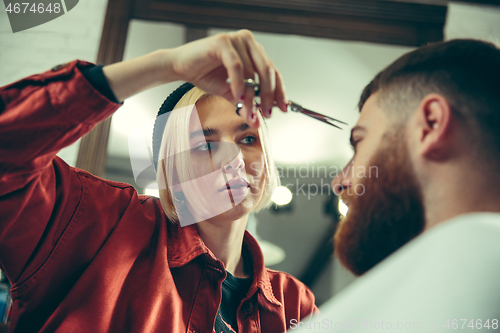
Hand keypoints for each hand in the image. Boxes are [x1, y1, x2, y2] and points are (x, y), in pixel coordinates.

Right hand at [166, 29, 286, 127]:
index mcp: (254, 52)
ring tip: (249, 112)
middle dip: (268, 96)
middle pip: (267, 72)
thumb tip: (258, 121)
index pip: (273, 73)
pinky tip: (238, 98)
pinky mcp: (223, 42)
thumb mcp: (231, 93)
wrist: (179, 66)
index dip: (279, 92)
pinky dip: (239, 84)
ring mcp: (236, 40)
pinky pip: (237, 67)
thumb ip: (246, 104)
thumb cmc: (205, 75)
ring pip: (252, 73)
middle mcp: (249, 42)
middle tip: (266, 114)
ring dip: (251, 96)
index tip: (283, 109)